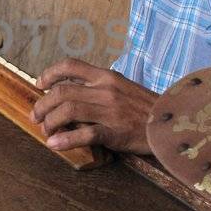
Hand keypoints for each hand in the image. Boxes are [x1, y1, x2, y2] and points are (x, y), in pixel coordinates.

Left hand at [31, 59, 157, 154]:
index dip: (50, 74)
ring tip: (45, 130)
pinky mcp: (116, 132)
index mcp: (107, 76)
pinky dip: (66, 140)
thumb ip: (99, 88)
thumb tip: (71, 95)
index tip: (39, 84)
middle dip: (43, 104)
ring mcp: (110, 111)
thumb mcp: (123, 88)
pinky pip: (85, 135)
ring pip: (69, 111)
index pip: (71, 66)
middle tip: (36, 116)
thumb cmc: (146, 108)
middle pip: (62, 92)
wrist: (173, 122)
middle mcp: (106, 90)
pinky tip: (54, 145)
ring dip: (50, 121)